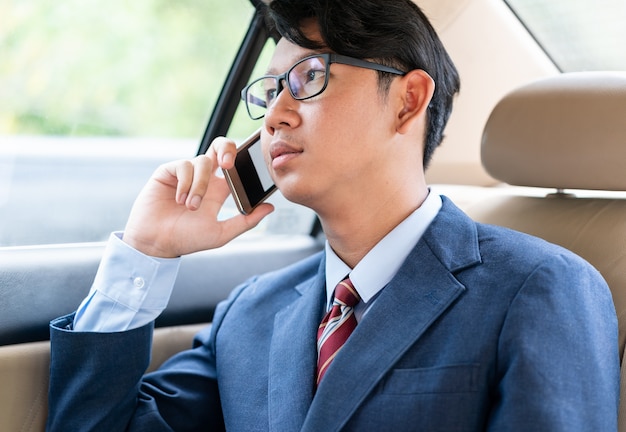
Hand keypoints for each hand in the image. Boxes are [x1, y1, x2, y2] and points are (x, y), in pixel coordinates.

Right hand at [122, 137, 273, 257]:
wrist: (157, 243)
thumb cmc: (187, 239)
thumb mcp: (221, 233)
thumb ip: (246, 221)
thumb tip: (270, 208)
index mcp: (220, 190)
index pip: (236, 167)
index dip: (244, 161)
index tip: (251, 167)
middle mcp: (204, 178)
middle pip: (220, 147)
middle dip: (226, 148)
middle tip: (228, 164)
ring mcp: (186, 174)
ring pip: (202, 162)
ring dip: (199, 185)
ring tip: (191, 206)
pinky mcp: (168, 172)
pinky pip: (183, 165)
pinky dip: (185, 183)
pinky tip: (179, 199)